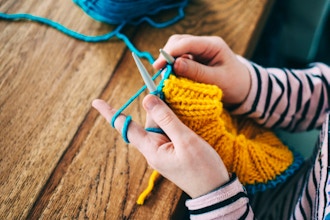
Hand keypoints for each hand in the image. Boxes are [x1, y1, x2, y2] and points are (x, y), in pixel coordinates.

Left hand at [92, 95, 229, 197]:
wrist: (215, 190)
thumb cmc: (202, 168)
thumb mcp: (185, 140)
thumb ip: (166, 119)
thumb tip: (147, 98)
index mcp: (151, 149)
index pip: (126, 127)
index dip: (111, 113)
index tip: (96, 102)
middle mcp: (153, 149)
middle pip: (147, 121)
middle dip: (155, 105)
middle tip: (163, 86)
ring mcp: (163, 150)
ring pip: (159, 124)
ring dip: (166, 112)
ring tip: (179, 102)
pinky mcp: (172, 151)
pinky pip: (167, 131)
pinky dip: (172, 120)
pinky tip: (182, 114)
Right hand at [153, 34, 250, 104]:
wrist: (243, 89)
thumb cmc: (234, 84)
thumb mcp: (217, 80)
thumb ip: (196, 72)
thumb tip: (175, 65)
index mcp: (213, 45)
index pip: (187, 43)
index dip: (170, 53)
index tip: (158, 66)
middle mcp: (204, 44)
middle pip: (178, 42)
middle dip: (167, 55)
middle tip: (159, 71)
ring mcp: (199, 51)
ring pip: (177, 49)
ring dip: (168, 61)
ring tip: (164, 75)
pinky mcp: (195, 59)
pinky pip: (179, 58)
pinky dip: (173, 67)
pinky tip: (170, 76)